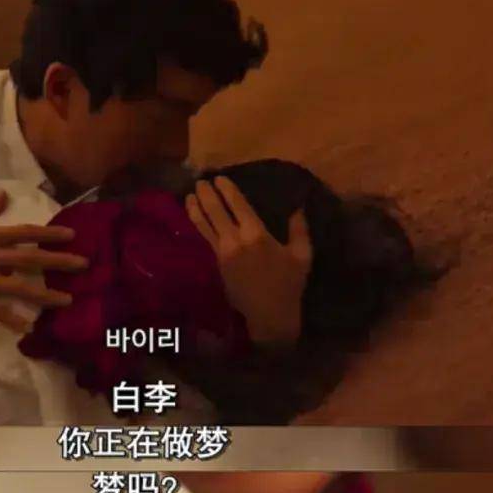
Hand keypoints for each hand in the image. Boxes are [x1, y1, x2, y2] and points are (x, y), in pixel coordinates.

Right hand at [0, 188, 88, 332]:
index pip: (22, 233)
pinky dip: (13, 319)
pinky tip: (30, 328)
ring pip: (18, 287)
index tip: (71, 236)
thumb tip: (4, 194)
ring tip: (68, 300)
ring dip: (45, 294)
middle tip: (84, 266)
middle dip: (58, 262)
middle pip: (28, 259)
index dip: (48, 234)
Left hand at [186, 176, 312, 346]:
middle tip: (200, 181)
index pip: (237, 205)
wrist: (270, 314)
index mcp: (257, 235)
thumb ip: (299, 228)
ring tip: (189, 194)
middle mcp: (235, 241)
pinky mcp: (217, 264)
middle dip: (206, 193)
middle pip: (215, 211)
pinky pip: (205, 238)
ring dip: (196, 207)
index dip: (227, 189)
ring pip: (204, 224)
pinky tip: (194, 216)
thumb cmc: (289, 284)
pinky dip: (198, 224)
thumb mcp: (302, 255)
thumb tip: (298, 207)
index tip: (219, 177)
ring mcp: (222, 253)